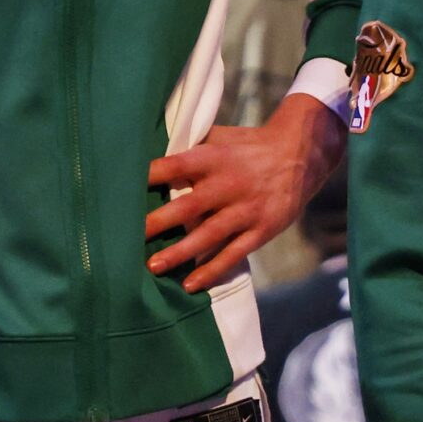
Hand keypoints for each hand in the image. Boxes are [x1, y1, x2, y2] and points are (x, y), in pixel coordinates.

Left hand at [144, 94, 343, 291]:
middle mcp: (228, 184)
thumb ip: (189, 147)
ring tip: (153, 266)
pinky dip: (212, 270)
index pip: (175, 166)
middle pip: (188, 205)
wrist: (300, 156)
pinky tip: (190, 283)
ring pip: (208, 235)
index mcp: (213, 158)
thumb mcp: (219, 138)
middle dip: (158, 223)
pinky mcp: (261, 230)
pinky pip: (234, 253)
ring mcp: (245, 210)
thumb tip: (147, 153)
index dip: (150, 176)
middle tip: (128, 237)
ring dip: (180, 252)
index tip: (122, 191)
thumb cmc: (248, 146)